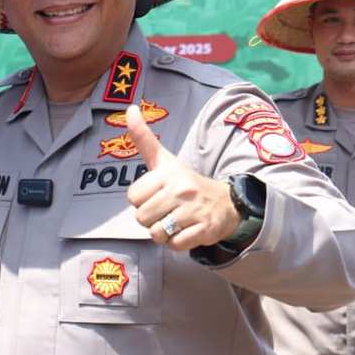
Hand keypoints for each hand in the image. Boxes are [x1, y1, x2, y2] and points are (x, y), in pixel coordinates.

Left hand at [125, 105, 240, 250]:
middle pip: (142, 218)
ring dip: (162, 233)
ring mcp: (194, 211)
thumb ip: (144, 138)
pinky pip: (174, 245)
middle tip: (167, 210)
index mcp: (168, 173)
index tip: (156, 194)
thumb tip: (129, 109)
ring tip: (175, 221)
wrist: (225, 202)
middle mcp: (181, 190)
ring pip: (156, 233)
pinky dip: (177, 243)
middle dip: (151, 218)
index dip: (141, 200)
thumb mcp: (164, 160)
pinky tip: (186, 231)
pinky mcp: (204, 230)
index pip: (133, 198)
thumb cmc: (186, 182)